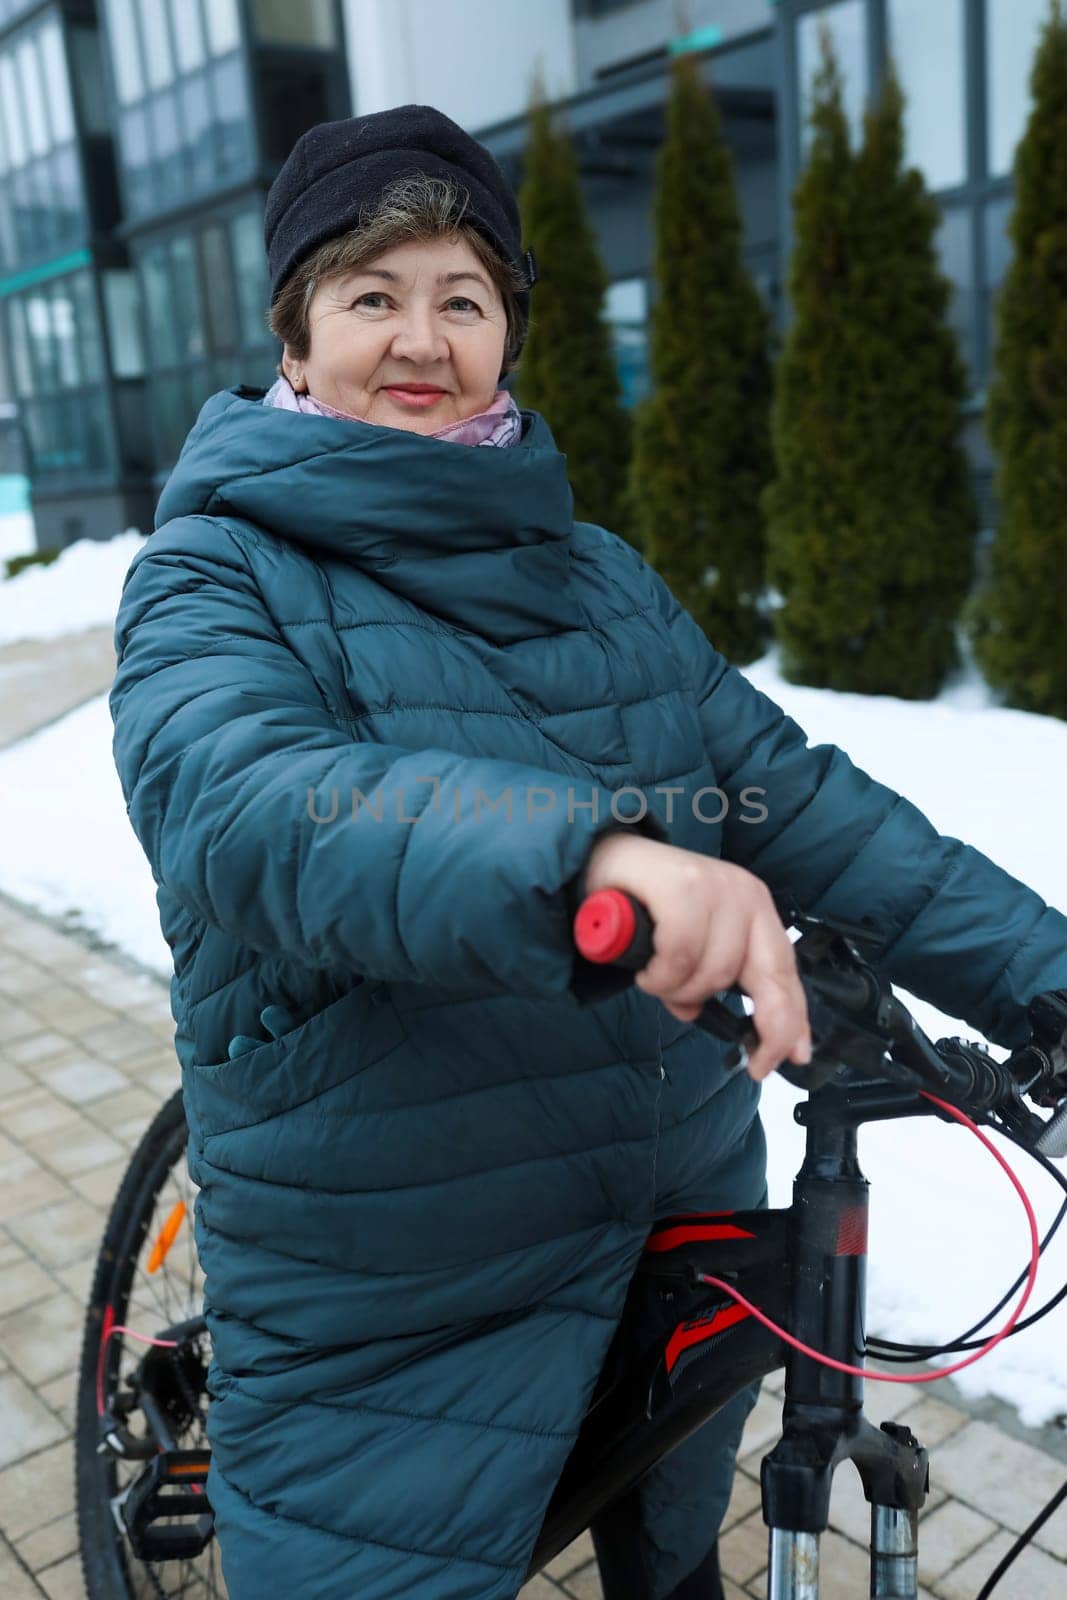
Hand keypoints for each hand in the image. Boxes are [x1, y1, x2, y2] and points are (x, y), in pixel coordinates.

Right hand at [583, 834, 811, 1080]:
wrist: (601, 859)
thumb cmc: (645, 906)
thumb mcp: (687, 950)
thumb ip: (703, 983)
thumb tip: (698, 1014)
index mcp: (754, 911)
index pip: (786, 971)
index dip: (794, 1017)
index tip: (797, 1056)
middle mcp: (745, 896)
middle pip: (768, 975)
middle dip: (765, 1025)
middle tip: (751, 1065)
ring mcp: (716, 887)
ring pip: (715, 972)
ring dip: (679, 991)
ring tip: (654, 977)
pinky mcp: (683, 885)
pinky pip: (680, 955)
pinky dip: (659, 974)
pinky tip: (645, 969)